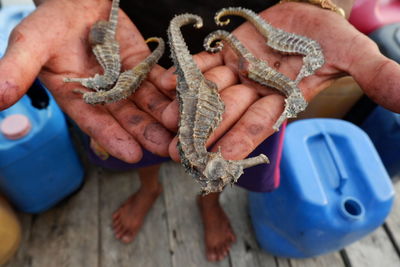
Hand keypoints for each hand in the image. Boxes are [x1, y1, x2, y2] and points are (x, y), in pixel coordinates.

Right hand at [0, 0, 172, 162]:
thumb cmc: (50, 20)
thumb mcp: (31, 42)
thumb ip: (17, 69)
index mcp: (76, 96)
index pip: (95, 121)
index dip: (113, 138)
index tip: (132, 155)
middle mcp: (103, 94)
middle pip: (128, 118)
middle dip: (148, 134)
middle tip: (170, 150)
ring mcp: (125, 81)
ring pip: (147, 103)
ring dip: (165, 117)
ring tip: (183, 130)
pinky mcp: (142, 66)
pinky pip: (159, 80)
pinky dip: (172, 90)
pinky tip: (188, 99)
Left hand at [158, 2, 399, 160]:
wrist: (306, 12)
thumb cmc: (329, 35)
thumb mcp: (354, 54)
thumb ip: (377, 77)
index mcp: (282, 101)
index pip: (261, 126)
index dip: (242, 141)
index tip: (222, 160)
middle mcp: (255, 93)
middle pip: (227, 114)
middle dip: (205, 133)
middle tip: (180, 153)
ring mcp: (236, 75)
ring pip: (209, 93)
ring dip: (187, 107)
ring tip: (166, 123)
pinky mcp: (222, 55)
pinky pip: (201, 64)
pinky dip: (184, 72)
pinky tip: (163, 82)